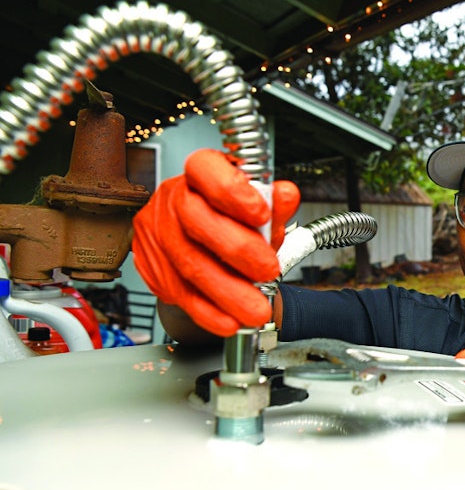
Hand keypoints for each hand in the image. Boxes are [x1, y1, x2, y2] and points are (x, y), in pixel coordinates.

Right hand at [132, 149, 300, 335]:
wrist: (201, 241)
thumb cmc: (231, 217)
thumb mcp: (258, 208)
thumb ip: (274, 204)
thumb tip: (286, 195)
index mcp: (200, 174)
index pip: (205, 169)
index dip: (232, 191)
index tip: (261, 214)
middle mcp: (174, 199)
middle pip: (195, 219)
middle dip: (237, 249)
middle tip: (268, 270)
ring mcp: (158, 232)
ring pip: (188, 264)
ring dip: (227, 292)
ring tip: (256, 309)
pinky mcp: (153, 266)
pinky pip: (179, 293)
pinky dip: (208, 312)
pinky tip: (230, 320)